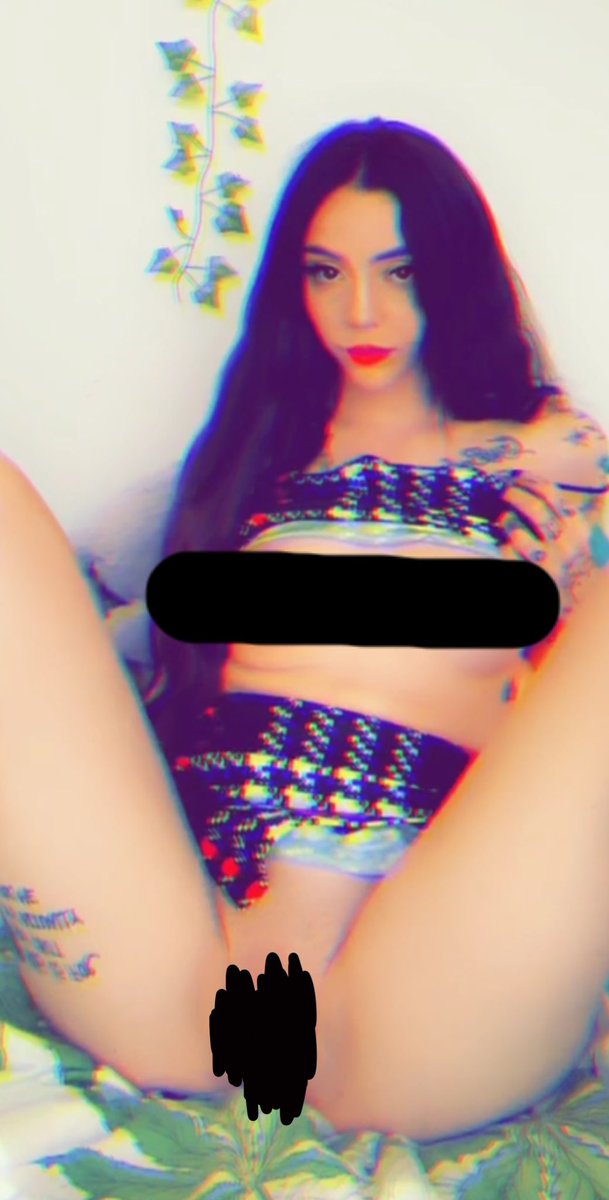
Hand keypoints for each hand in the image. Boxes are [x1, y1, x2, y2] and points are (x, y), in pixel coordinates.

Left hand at [496, 474, 597, 616]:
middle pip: (532, 508)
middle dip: (513, 496)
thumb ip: (597, 511)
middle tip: (504, 494)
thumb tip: (606, 487)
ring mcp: (548, 563)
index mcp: (578, 529)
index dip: (528, 481)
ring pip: (516, 530)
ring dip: (506, 522)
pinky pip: (507, 552)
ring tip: (506, 521)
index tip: (516, 478)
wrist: (576, 609)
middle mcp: (566, 544)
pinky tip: (506, 544)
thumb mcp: (592, 539)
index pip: (550, 493)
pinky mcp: (531, 576)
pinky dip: (503, 545)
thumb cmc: (579, 568)